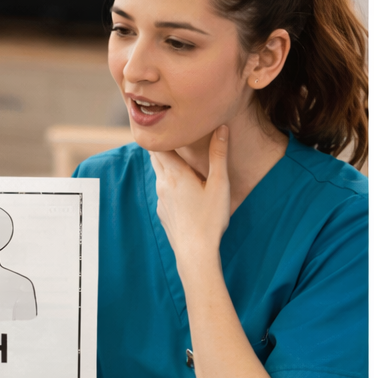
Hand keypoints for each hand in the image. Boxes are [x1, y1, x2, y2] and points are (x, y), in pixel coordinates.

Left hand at [149, 125, 230, 278]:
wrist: (194, 253)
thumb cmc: (209, 219)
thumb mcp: (219, 184)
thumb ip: (219, 155)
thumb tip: (221, 127)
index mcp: (175, 173)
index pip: (161, 146)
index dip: (163, 135)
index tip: (168, 124)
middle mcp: (163, 184)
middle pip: (156, 158)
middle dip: (162, 146)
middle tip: (171, 134)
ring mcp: (160, 200)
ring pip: (159, 174)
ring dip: (165, 165)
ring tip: (178, 157)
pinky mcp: (162, 213)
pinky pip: (162, 192)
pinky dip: (168, 183)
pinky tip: (181, 187)